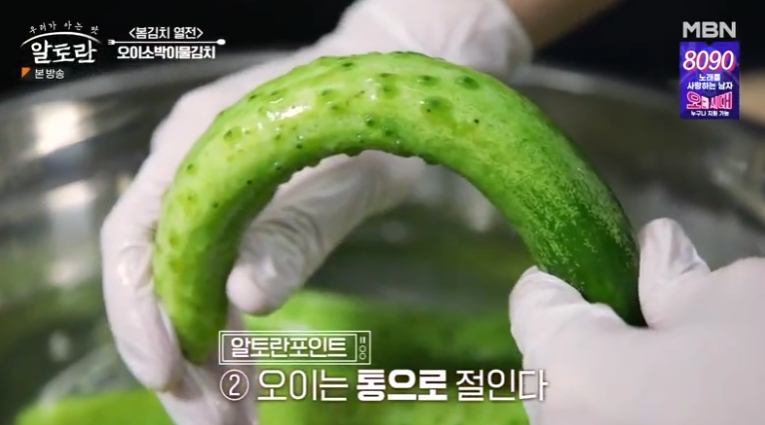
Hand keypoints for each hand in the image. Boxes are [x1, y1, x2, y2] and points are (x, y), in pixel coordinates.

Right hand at [100, 0, 531, 422]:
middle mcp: (190, 172)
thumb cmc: (374, 118)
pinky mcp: (236, 222)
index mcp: (199, 147)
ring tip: (230, 421)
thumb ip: (297, 230)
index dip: (142, 312)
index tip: (170, 375)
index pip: (139, 237)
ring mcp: (210, 197)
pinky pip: (219, 287)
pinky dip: (232, 340)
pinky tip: (245, 384)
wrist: (391, 87)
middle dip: (180, 358)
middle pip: (158, 277)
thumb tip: (246, 296)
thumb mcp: (347, 176)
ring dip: (206, 362)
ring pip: (187, 293)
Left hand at [510, 218, 764, 424]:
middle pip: (551, 355)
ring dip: (615, 379)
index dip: (572, 273)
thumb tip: (655, 250)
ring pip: (577, 403)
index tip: (612, 270)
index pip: (533, 300)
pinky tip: (689, 410)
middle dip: (597, 330)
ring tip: (682, 374)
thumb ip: (678, 275)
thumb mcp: (737, 304)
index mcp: (567, 369)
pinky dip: (631, 414)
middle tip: (658, 323)